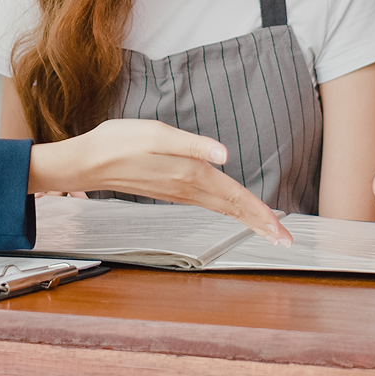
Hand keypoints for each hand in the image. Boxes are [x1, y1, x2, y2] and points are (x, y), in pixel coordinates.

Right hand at [28, 119, 291, 245]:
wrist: (88, 162)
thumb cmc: (119, 142)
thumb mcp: (156, 134)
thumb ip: (192, 144)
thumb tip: (224, 155)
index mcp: (190, 174)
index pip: (234, 197)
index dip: (260, 213)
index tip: (282, 231)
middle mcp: (187, 188)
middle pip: (232, 208)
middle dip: (260, 223)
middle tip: (287, 241)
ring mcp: (178, 191)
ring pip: (221, 208)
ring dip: (246, 218)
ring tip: (268, 228)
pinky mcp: (171, 188)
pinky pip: (208, 203)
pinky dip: (227, 209)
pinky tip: (231, 208)